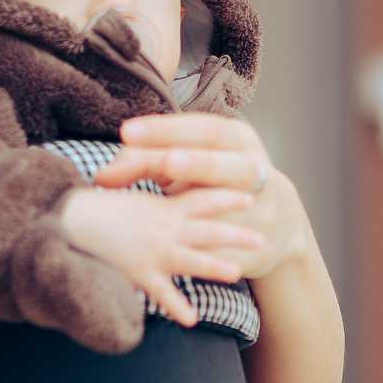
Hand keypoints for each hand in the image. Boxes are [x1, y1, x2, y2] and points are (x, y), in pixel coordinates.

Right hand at [57, 185, 266, 327]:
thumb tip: (172, 202)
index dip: (227, 197)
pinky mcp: (138, 272)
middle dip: (236, 235)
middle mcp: (163, 229)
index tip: (251, 195)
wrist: (69, 219)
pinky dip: (176, 307)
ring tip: (237, 273)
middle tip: (262, 239)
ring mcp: (153, 251)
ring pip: (191, 260)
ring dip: (215, 267)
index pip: (202, 198)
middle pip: (207, 231)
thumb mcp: (131, 199)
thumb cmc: (98, 208)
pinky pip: (161, 293)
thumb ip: (156, 203)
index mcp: (163, 208)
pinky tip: (192, 319)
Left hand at [92, 114, 311, 277]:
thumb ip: (150, 161)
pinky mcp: (260, 243)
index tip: (127, 132)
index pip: (201, 128)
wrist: (277, 219)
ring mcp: (263, 206)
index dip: (165, 130)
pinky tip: (189, 253)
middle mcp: (253, 168)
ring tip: (182, 206)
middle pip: (223, 163)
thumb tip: (104, 175)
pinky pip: (234, 248)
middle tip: (167, 163)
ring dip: (209, 207)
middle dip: (197, 162)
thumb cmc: (217, 179)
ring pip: (234, 205)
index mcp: (237, 140)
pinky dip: (213, 251)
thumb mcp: (191, 160)